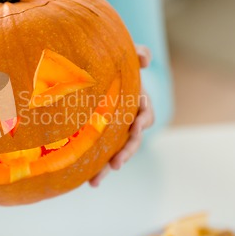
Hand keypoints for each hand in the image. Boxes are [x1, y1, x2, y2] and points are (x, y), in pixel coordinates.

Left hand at [89, 46, 154, 186]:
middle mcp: (129, 121)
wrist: (96, 73)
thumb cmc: (115, 64)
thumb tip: (145, 58)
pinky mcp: (101, 138)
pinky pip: (100, 155)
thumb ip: (137, 53)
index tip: (136, 125)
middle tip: (117, 163)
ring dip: (107, 167)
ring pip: (116, 152)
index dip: (143, 120)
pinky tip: (88, 182)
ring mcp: (115, 132)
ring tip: (96, 181)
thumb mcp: (126, 56)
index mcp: (138, 103)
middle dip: (126, 152)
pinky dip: (96, 168)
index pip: (146, 114)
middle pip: (132, 140)